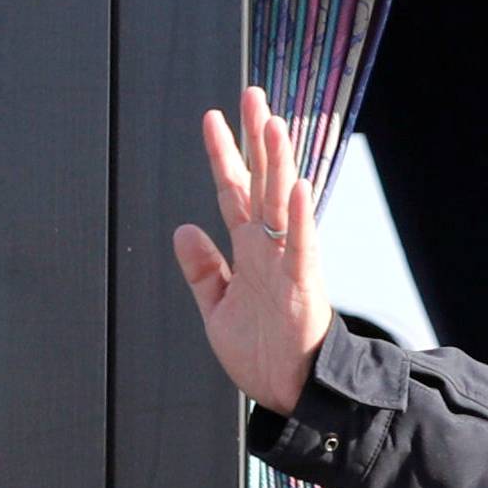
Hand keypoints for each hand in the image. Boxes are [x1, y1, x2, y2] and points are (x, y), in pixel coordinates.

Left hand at [173, 85, 332, 415]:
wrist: (289, 391)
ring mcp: (288, 264)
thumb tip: (183, 229)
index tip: (213, 118)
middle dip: (256, 140)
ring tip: (274, 124)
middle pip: (261, 183)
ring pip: (282, 204)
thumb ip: (202, 269)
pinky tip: (297, 185)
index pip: (233, 191)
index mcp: (248, 251)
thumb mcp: (216, 308)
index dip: (222, 155)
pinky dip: (299, 216)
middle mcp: (269, 249)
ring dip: (279, 164)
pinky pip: (302, 246)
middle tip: (252, 95)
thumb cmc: (260, 352)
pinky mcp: (303, 286)